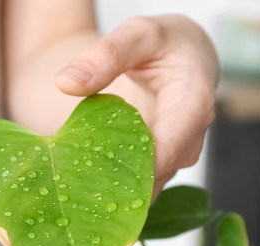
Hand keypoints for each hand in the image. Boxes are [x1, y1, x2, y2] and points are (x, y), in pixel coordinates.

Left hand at [54, 15, 218, 192]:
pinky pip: (140, 186)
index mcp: (194, 105)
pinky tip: (84, 190)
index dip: (130, 173)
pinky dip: (114, 189)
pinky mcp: (163, 167)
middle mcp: (191, 139)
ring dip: (113, 194)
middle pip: (154, 177)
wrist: (185, 57)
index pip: (166, 152)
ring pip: (147, 188)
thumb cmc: (164, 43)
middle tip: (71, 195)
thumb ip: (105, 55)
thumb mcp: (138, 34)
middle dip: (115, 189)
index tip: (89, 182)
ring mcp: (177, 157)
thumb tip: (65, 82)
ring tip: (74, 197)